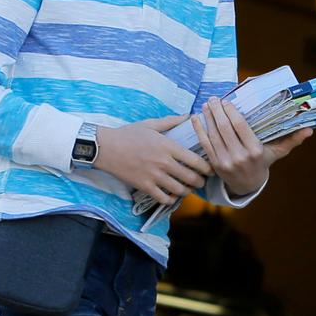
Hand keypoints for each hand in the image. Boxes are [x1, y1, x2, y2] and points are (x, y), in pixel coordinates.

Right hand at [93, 113, 211, 203]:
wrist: (105, 147)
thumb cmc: (128, 134)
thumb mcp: (150, 124)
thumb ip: (171, 121)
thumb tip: (188, 116)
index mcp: (168, 146)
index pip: (195, 161)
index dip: (207, 168)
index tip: (210, 170)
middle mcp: (163, 162)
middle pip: (191, 178)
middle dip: (200, 182)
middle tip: (202, 182)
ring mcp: (154, 176)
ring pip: (179, 190)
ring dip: (187, 191)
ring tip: (188, 189)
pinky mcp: (144, 186)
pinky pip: (164, 198)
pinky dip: (171, 199)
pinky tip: (172, 195)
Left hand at [195, 98, 313, 199]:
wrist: (247, 186)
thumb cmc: (262, 163)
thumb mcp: (277, 152)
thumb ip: (291, 140)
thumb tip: (310, 130)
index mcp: (255, 150)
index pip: (240, 127)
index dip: (231, 112)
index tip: (226, 101)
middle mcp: (239, 156)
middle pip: (225, 128)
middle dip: (217, 111)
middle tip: (214, 98)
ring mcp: (225, 161)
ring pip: (213, 135)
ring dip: (208, 117)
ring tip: (207, 104)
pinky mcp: (215, 165)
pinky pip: (205, 144)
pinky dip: (199, 130)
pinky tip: (196, 118)